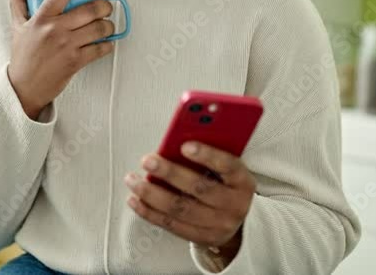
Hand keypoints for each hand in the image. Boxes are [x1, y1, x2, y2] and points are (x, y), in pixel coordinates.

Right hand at [6, 0, 115, 118]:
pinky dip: (108, 45)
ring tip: (108, 25)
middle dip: (105, 5)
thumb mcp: (17, 27)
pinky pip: (100, 48)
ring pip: (99, 28)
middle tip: (106, 7)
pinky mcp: (75, 62)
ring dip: (109, 25)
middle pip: (90, 9)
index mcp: (41, 18)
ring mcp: (66, 46)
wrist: (24, 87)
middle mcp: (55, 29)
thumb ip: (16, 3)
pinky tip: (106, 43)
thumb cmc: (23, 56)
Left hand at [125, 142, 255, 256]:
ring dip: (152, 194)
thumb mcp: (226, 168)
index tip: (185, 145)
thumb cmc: (225, 183)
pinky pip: (171, 225)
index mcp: (242, 181)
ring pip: (181, 209)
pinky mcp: (201, 237)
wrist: (238, 221)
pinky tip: (134, 199)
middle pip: (199, 188)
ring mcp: (218, 224)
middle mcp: (233, 204)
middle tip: (148, 160)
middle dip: (170, 173)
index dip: (207, 155)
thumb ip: (209, 153)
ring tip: (133, 180)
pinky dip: (149, 212)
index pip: (228, 166)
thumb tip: (177, 139)